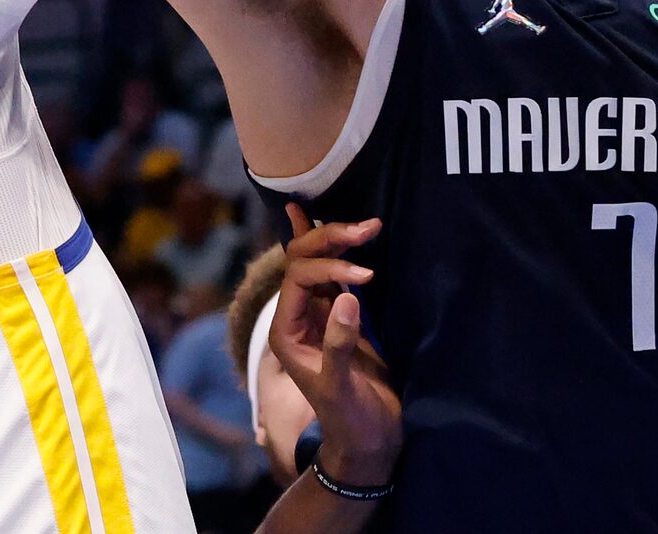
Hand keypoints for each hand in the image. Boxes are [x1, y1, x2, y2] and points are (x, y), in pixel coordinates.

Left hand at [272, 204, 400, 487]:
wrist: (370, 441)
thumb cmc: (350, 421)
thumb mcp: (342, 388)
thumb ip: (339, 344)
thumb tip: (346, 297)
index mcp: (287, 332)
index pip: (299, 278)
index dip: (329, 268)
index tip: (365, 278)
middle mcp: (297, 316)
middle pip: (304, 261)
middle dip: (332, 240)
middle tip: (368, 228)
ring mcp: (318, 313)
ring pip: (318, 260)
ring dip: (338, 237)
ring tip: (367, 224)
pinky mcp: (340, 314)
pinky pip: (331, 271)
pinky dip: (331, 247)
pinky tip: (307, 216)